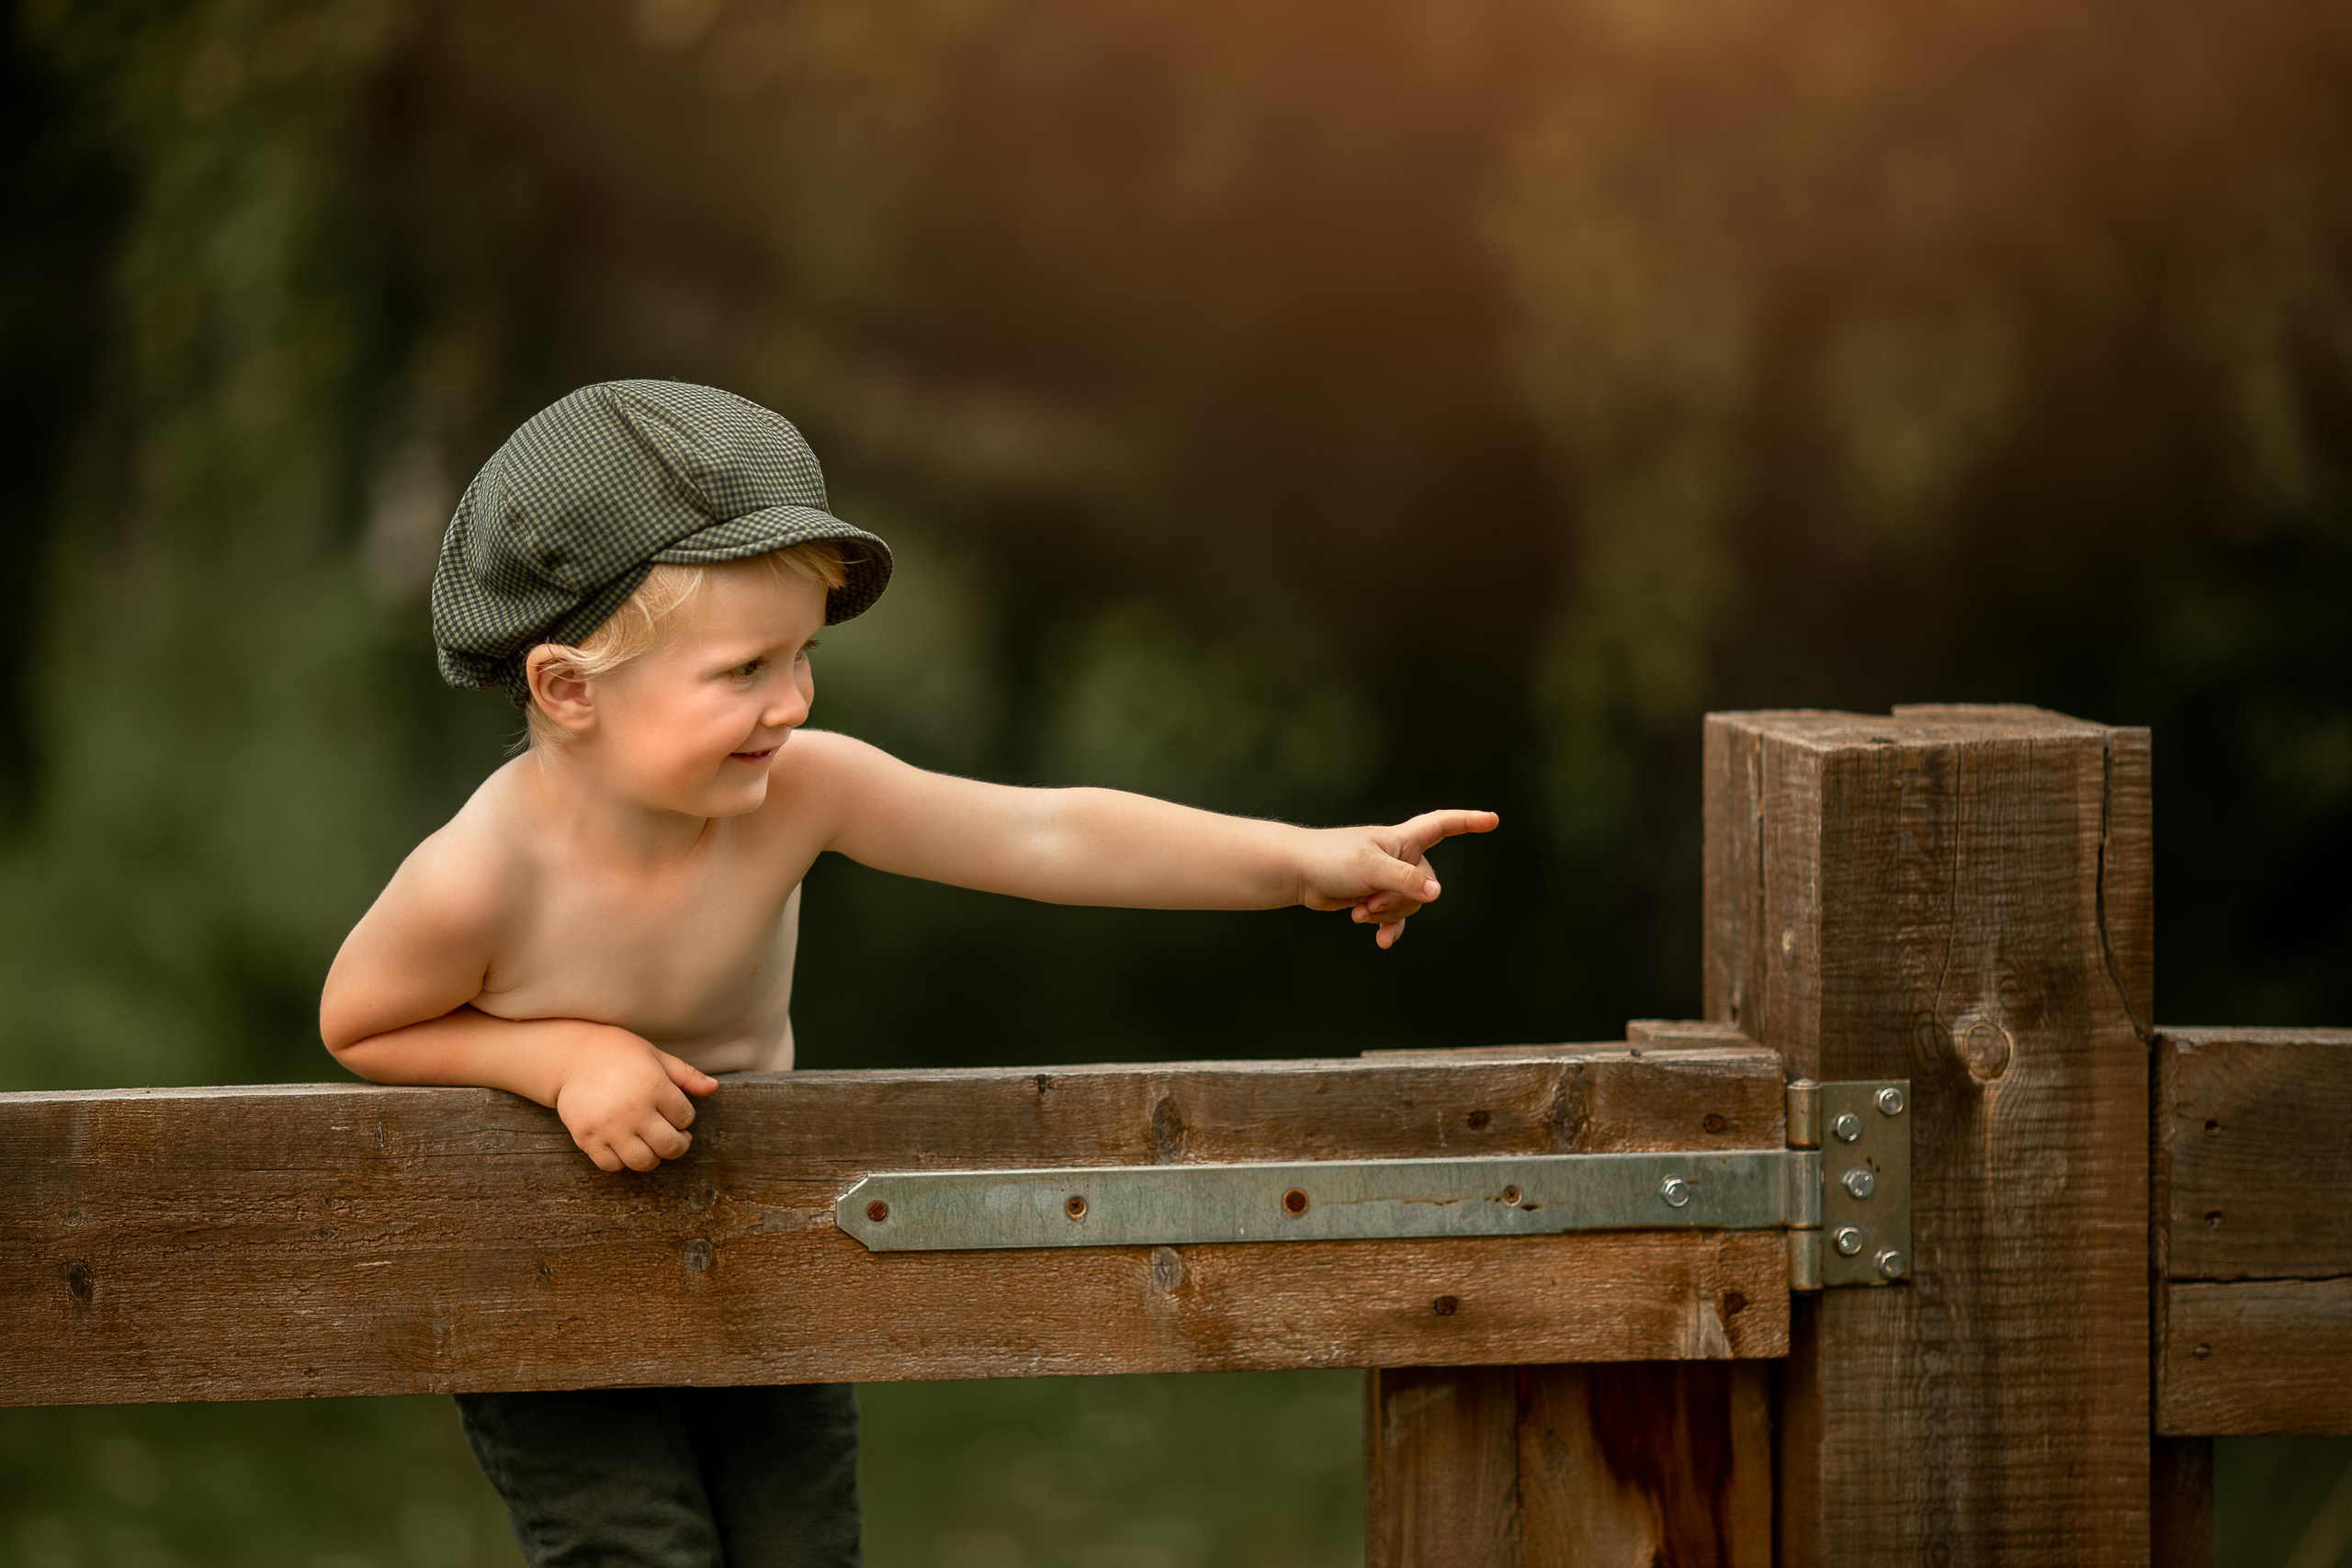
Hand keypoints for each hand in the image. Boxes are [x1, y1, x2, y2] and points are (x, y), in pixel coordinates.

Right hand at [548, 1024, 719, 1171]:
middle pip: (669, 1146)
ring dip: (653, 1158)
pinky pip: (612, 1165)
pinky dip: (621, 1161)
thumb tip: (714, 1088)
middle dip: (678, 1145)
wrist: (572, 1055)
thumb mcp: (656, 1056)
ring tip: (651, 1144)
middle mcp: (633, 1109)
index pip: (686, 1117)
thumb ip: (686, 1075)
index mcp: (654, 1086)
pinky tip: (624, 1145)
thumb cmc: (620, 1053)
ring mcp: (609, 1126)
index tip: (676, 1112)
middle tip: (674, 1137)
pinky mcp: (587, 1137)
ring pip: (643, 1161)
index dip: (685, 1117)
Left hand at [1298, 809, 1499, 948]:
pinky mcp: (1375, 897)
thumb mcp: (1372, 868)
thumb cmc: (1332, 859)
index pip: (1443, 825)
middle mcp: (1400, 856)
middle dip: (1401, 899)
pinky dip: (1389, 927)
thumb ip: (1404, 881)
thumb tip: (1436, 895)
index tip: (1493, 821)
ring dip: (1386, 912)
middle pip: (1426, 884)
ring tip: (1359, 908)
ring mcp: (1389, 878)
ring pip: (1410, 904)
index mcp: (1403, 838)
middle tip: (1370, 899)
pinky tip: (1383, 941)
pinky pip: (1395, 918)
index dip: (1468, 823)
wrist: (1299, 873)